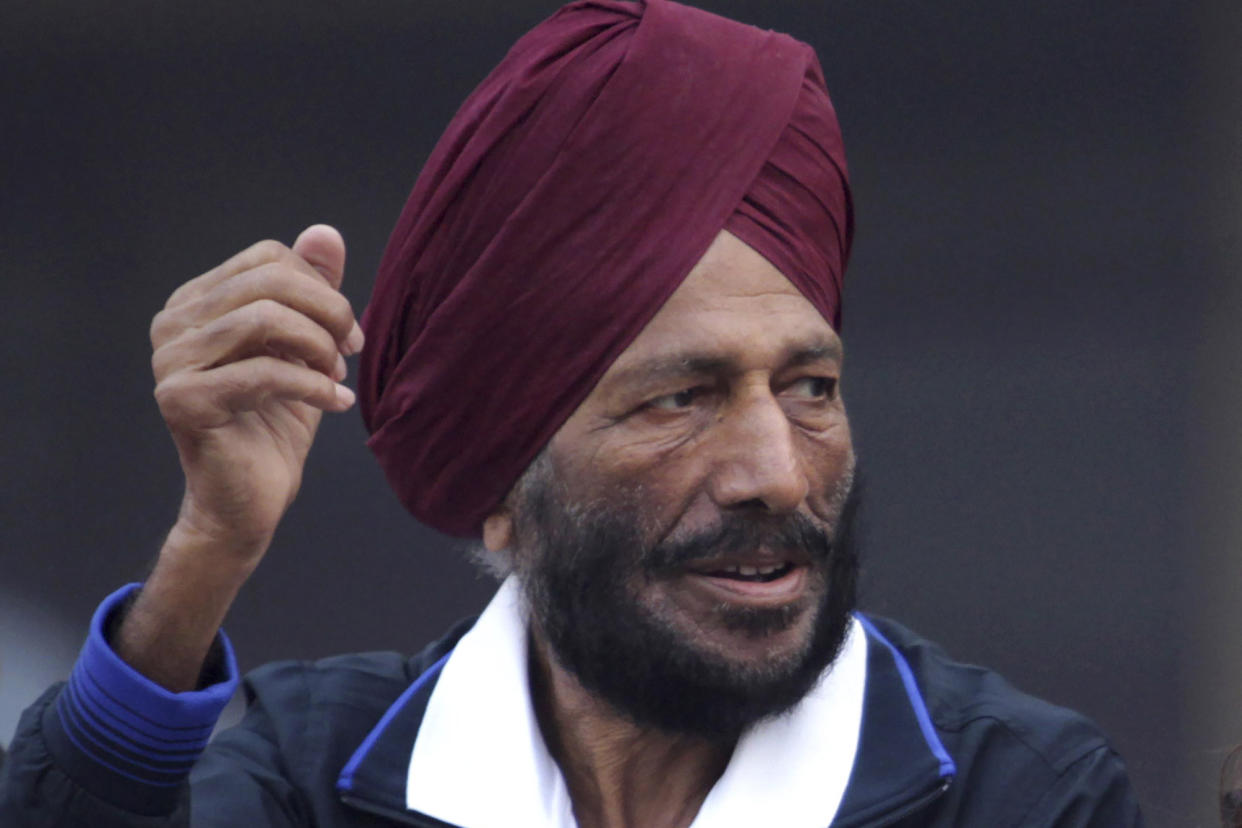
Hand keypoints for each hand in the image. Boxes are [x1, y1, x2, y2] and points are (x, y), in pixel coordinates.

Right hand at [150, 225, 361, 570]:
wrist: (248, 501)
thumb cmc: (275, 423)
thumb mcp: (305, 348)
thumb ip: (312, 291)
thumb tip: (325, 233)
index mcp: (196, 302)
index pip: (268, 258)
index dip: (321, 288)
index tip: (350, 334)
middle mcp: (173, 324)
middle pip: (268, 282)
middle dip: (327, 312)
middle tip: (350, 351)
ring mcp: (170, 362)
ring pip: (264, 319)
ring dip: (318, 348)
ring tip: (337, 377)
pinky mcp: (182, 401)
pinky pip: (263, 372)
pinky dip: (313, 385)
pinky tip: (335, 403)